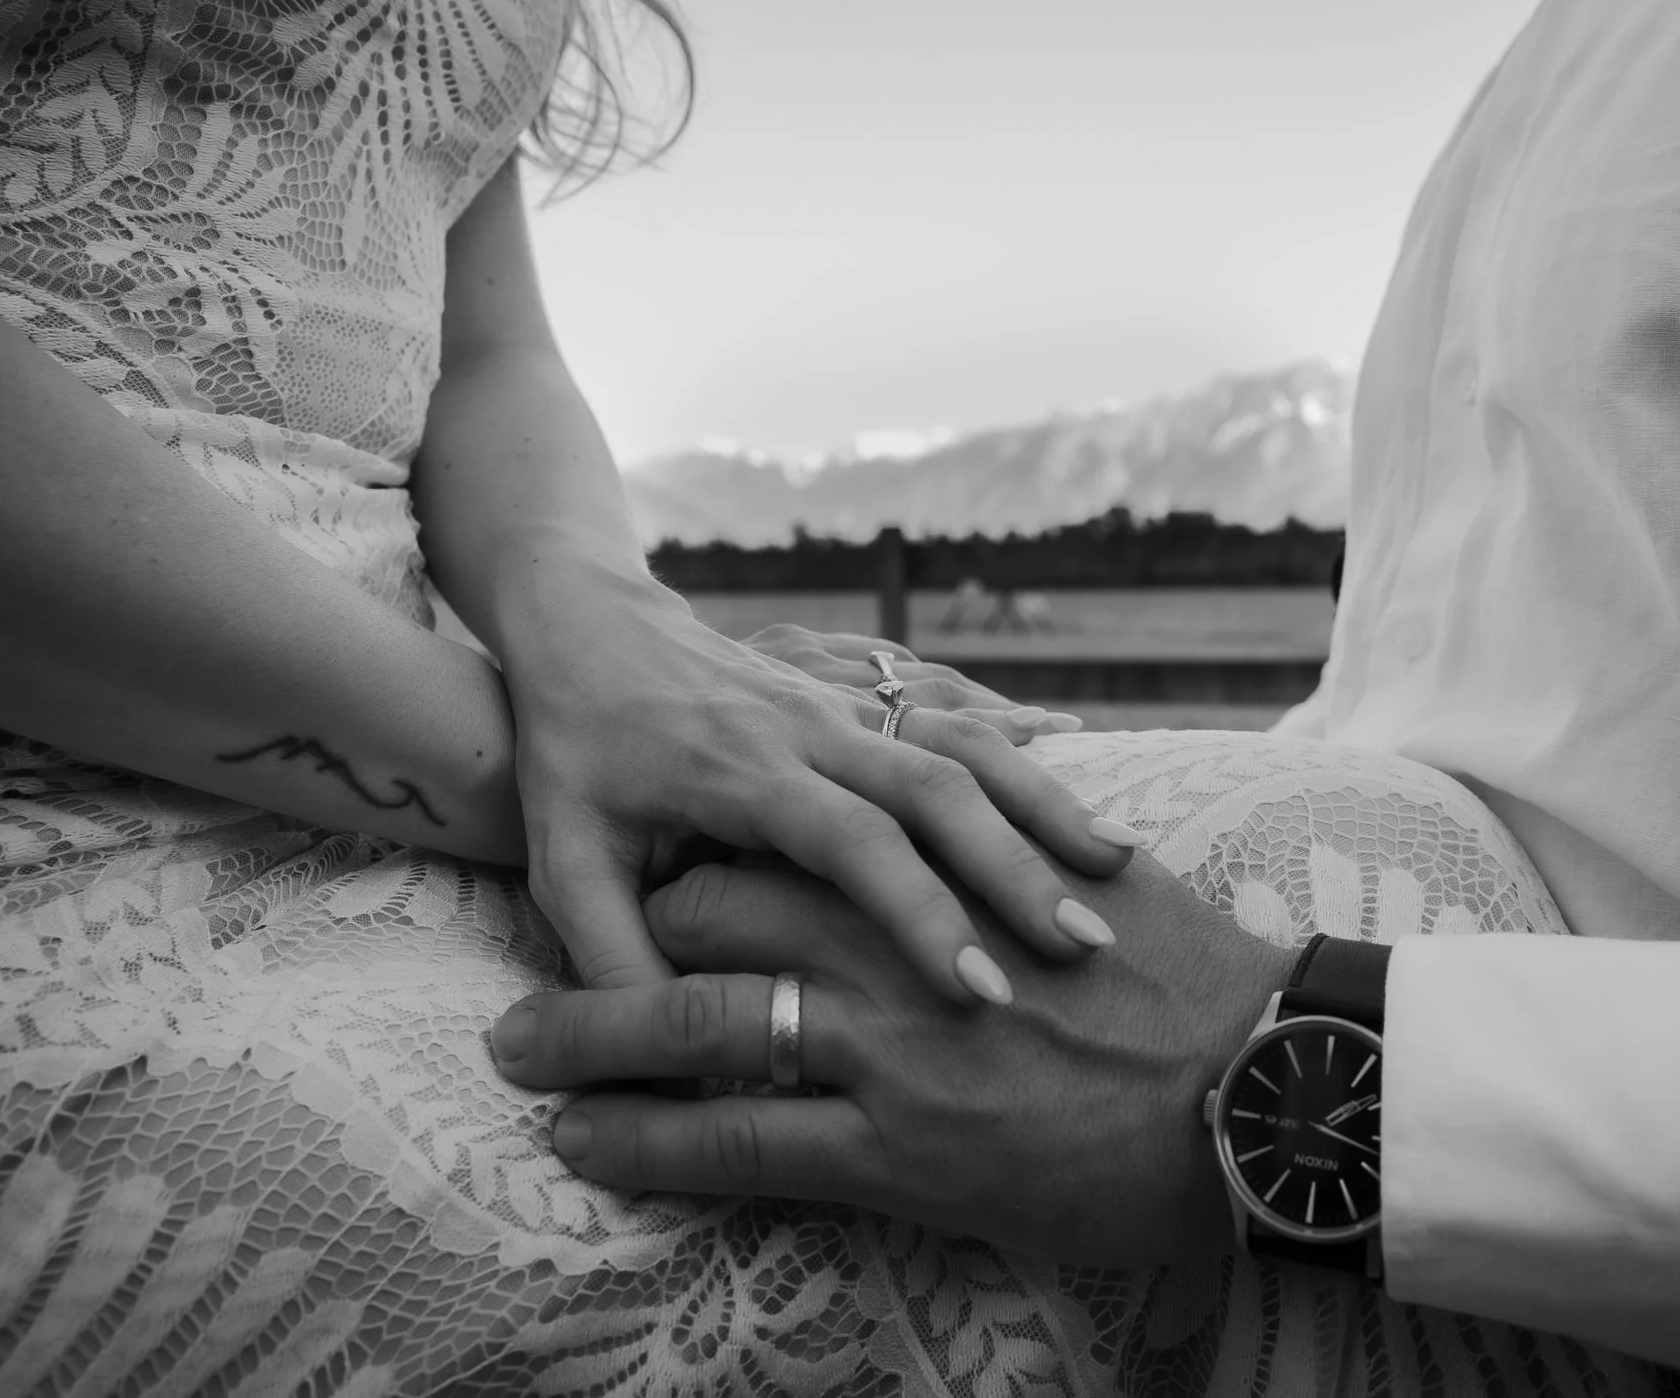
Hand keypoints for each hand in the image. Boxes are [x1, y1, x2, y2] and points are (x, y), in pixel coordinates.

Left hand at [488, 851, 1297, 1265]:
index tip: (622, 914)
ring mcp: (889, 1050)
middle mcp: (889, 951)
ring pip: (705, 1037)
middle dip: (616, 968)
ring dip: (602, 1055)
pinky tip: (588, 1155)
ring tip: (523, 1074)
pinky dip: (651, 1147)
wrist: (1269, 1076)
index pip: (764, 863)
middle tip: (533, 1010)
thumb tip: (913, 812)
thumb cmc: (1187, 978)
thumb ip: (986, 832)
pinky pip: (738, 1149)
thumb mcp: (1086, 868)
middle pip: (714, 935)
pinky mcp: (901, 1150)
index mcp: (925, 877)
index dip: (677, 887)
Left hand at [493, 561, 1135, 1002]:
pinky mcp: (870, 691)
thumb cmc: (575, 752)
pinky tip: (1097, 808)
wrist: (590, 621)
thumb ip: (609, 953)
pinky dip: (1034, 757)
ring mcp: (849, 703)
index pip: (849, 843)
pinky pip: (967, 718)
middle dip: (1013, 870)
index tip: (973, 989)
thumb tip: (658, 1057)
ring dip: (1042, 813)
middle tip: (1079, 950)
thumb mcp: (565, 859)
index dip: (915, 914)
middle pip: (937, 791)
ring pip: (967, 750)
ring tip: (1114, 883)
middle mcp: (811, 729)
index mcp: (744, 770)